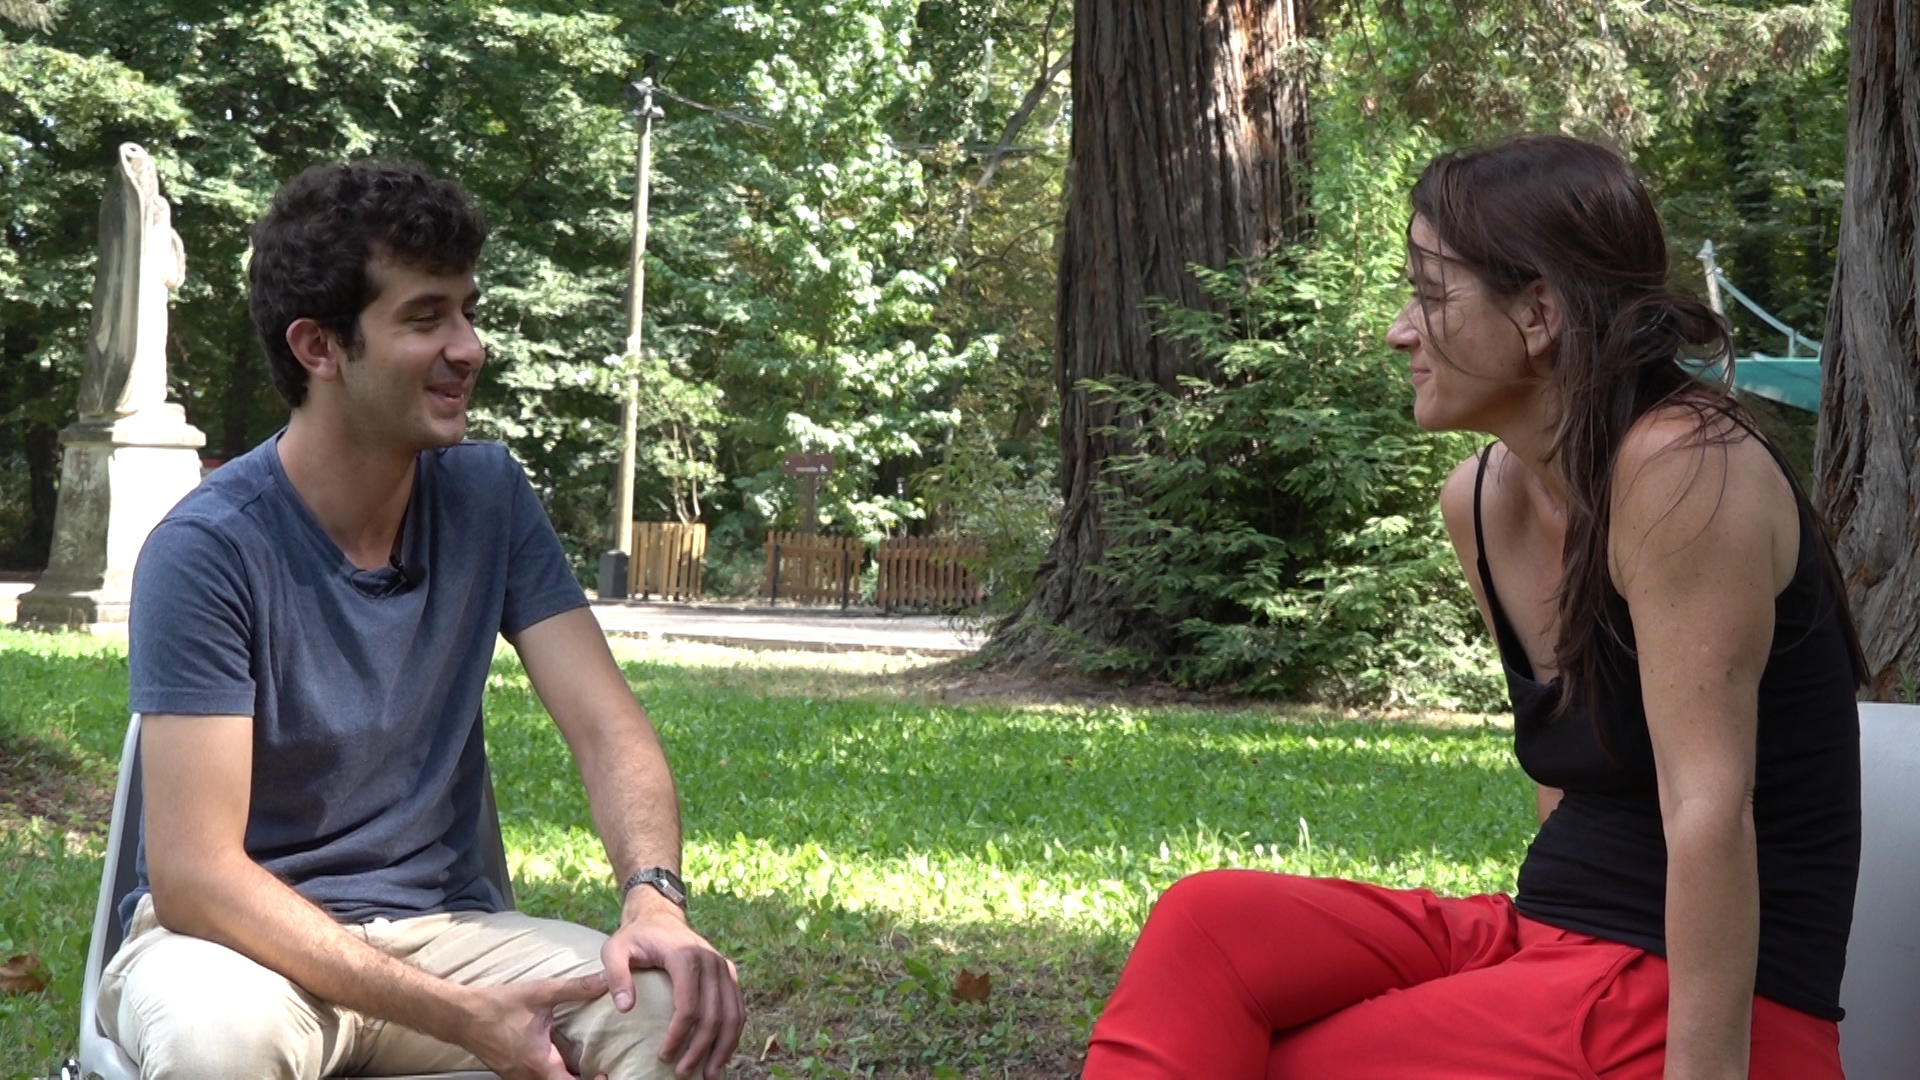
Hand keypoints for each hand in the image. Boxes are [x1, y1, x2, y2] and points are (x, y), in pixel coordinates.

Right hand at [463, 972, 610, 1079]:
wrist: (461, 1016)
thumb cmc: (498, 1007)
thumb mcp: (541, 994)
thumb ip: (576, 988)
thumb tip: (606, 979)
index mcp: (540, 1064)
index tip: (605, 1073)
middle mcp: (528, 1077)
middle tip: (598, 1070)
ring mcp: (517, 1078)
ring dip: (565, 1078)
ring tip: (582, 1066)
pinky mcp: (511, 1073)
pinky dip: (551, 1074)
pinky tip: (558, 1059)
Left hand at [602, 889, 744, 1078]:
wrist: (660, 917)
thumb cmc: (635, 937)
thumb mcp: (615, 950)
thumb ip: (615, 975)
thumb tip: (626, 1008)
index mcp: (686, 956)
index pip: (689, 1005)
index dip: (678, 1035)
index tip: (663, 1057)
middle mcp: (711, 960)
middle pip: (713, 1014)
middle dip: (700, 1049)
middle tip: (682, 1072)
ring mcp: (723, 966)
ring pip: (733, 1013)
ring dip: (724, 1047)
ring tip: (710, 1074)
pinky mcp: (729, 972)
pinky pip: (738, 1006)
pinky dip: (733, 1033)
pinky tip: (723, 1053)